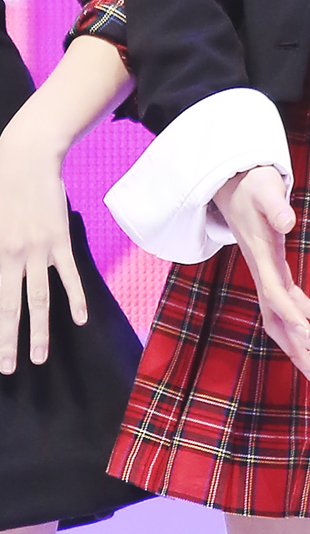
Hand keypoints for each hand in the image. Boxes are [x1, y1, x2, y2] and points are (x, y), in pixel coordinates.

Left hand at [0, 132, 86, 372]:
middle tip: (8, 370)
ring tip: (38, 358)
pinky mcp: (60, 242)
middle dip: (7, 341)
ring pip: (39, 298)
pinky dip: (75, 298)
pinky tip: (79, 320)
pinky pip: (69, 275)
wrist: (26, 157)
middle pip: (9, 306)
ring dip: (40, 330)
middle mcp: (10, 256)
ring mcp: (38, 250)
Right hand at [213, 166, 309, 379]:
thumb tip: (288, 222)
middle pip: (277, 321)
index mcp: (261, 256)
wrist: (231, 184)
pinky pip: (285, 308)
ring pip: (279, 320)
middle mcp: (262, 272)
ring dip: (297, 346)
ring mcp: (266, 275)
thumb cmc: (251, 186)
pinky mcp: (272, 272)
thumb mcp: (264, 190)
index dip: (292, 315)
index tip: (309, 336)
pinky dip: (299, 325)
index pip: (276, 294)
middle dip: (296, 349)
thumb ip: (275, 206)